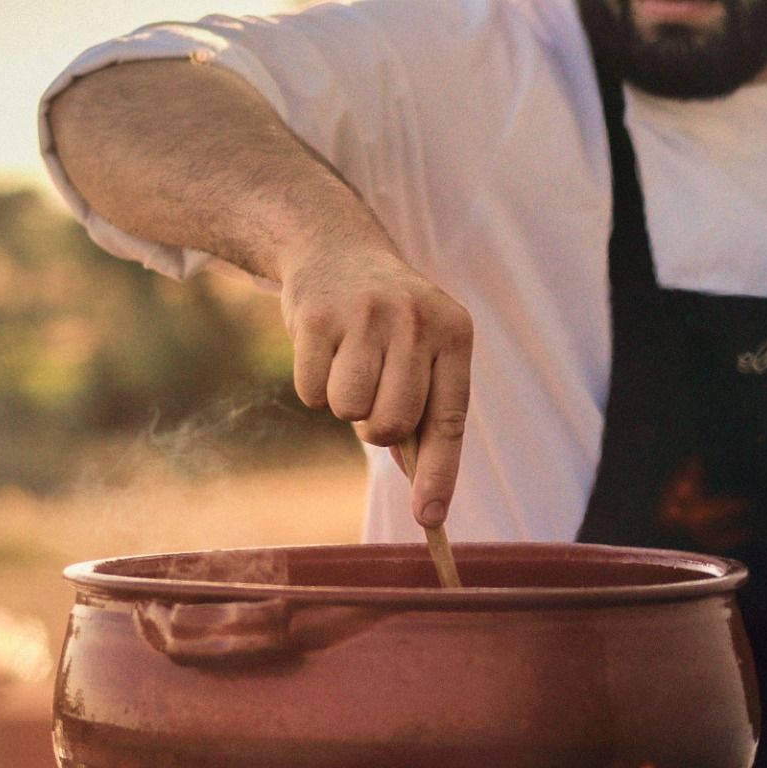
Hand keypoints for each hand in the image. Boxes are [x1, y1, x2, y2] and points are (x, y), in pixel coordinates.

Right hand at [279, 235, 472, 528]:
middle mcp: (415, 320)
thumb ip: (425, 416)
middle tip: (373, 394)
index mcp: (454, 333)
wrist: (335, 248)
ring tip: (349, 364)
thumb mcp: (422, 352)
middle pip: (391, 424)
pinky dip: (313, 387)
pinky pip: (312, 393)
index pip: (450, 420)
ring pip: (349, 411)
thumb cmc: (388, 323)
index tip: (429, 519)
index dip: (439, 475)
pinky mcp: (317, 317)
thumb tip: (423, 493)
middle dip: (377, 428)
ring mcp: (366, 315)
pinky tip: (324, 350)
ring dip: (344, 405)